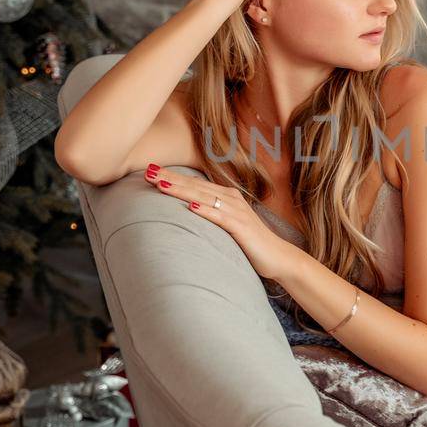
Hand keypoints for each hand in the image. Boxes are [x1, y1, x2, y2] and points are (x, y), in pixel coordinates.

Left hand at [147, 163, 297, 280]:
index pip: (195, 183)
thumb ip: (212, 214)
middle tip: (148, 170)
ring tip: (161, 184)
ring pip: (204, 197)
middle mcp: (231, 199)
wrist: (278, 256)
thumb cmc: (251, 242)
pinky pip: (220, 217)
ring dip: (181, 190)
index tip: (151, 170)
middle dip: (171, 178)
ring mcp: (237, 212)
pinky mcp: (241, 227)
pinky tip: (191, 207)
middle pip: (195, 186)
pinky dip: (205, 211)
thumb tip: (188, 210)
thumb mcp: (228, 224)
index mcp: (227, 196)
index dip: (173, 176)